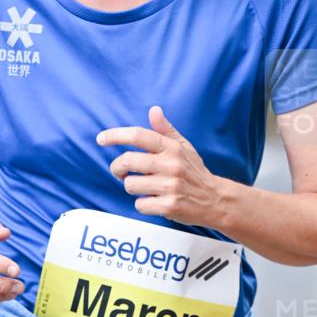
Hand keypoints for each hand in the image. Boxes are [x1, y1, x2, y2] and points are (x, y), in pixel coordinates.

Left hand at [96, 105, 217, 223]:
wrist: (215, 200)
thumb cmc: (194, 172)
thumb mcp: (184, 148)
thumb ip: (166, 130)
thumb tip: (154, 110)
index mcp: (172, 148)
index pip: (139, 135)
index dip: (116, 135)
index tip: (101, 139)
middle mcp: (171, 165)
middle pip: (128, 161)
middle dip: (117, 167)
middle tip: (120, 172)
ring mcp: (170, 186)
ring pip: (130, 185)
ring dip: (132, 188)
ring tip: (144, 188)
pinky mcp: (169, 206)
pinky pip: (140, 204)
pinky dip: (143, 205)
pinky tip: (155, 202)